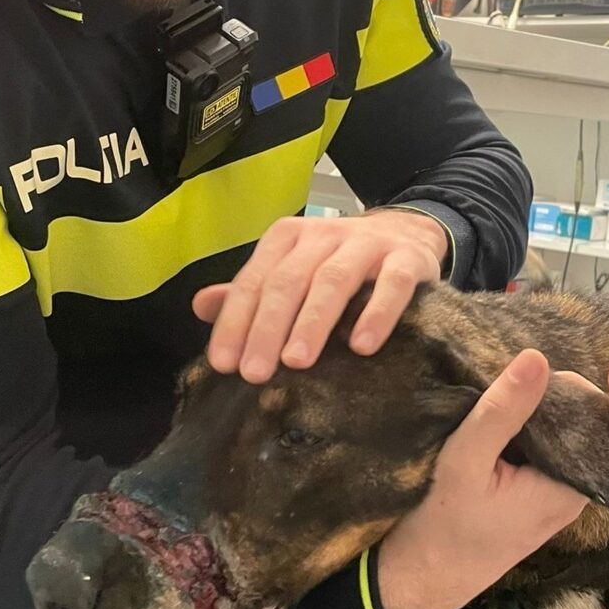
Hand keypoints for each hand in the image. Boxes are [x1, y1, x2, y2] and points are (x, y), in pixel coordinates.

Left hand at [193, 211, 447, 383]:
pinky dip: (376, 314)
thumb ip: (252, 292)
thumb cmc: (340, 264)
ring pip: (334, 281)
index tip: (224, 364)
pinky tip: (361, 346)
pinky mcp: (407, 259)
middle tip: (255, 373)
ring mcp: (367, 244)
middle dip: (268, 328)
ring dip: (312, 322)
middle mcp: (324, 235)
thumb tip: (200, 307)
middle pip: (289, 281)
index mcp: (288, 238)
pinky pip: (392, 285)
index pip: (254, 281)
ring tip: (297, 362)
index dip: (236, 323)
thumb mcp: (293, 272)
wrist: (409, 235)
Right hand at [377, 353, 608, 608]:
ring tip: (511, 389)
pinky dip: (537, 426)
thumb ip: (502, 411)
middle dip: (569, 394)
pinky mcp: (535, 497)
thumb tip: (537, 358)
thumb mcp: (466, 461)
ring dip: (550, 409)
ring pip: (570, 439)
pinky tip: (510, 414)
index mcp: (570, 488)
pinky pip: (550, 451)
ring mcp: (555, 497)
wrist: (424, 578)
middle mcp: (573, 493)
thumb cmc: (444, 525)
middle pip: (593, 429)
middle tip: (520, 379)